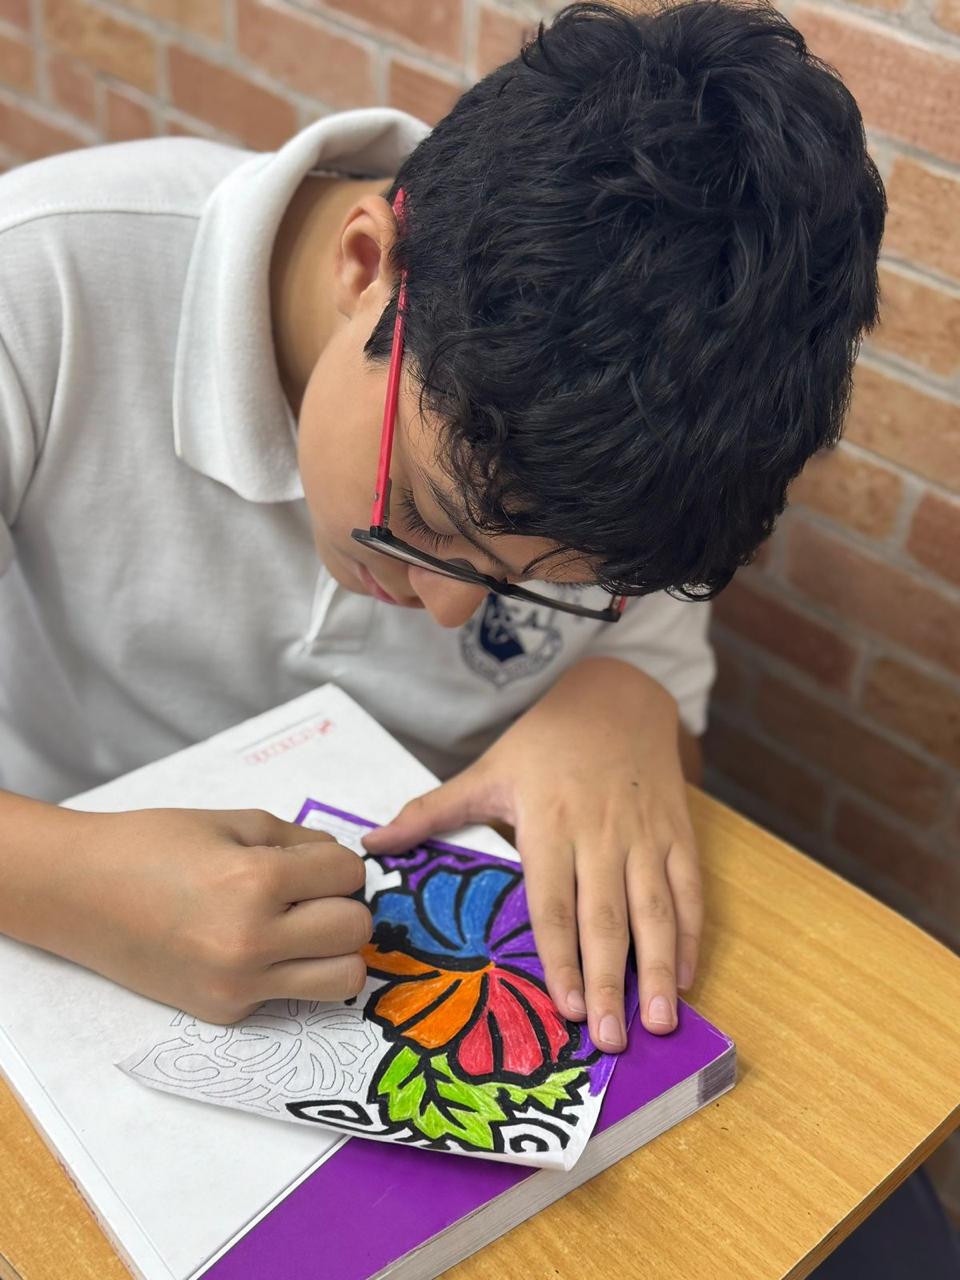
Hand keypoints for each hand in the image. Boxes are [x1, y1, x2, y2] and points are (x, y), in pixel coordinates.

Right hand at [42, 807, 371, 1022]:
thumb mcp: (234, 823)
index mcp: (256, 881)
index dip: (337, 863)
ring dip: (334, 952)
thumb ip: (299, 842)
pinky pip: (292, 996)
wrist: (79, 893)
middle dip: (343, 905)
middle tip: (311, 896)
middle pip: (355, 930)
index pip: (348, 874)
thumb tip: (344, 866)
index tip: (312, 862)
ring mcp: (238, 984)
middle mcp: (252, 941)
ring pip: (343, 980)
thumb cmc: (154, 845)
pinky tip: (255, 949)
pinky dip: (289, 972)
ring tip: (303, 930)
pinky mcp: (225, 1011)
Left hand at [363, 658, 701, 1050]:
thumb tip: (371, 844)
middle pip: (606, 918)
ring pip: (656, 910)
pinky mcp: (678, 833)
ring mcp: (646, 836)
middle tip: (610, 1041)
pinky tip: (689, 976)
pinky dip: (693, 935)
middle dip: (611, 982)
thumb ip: (431, 812)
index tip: (566, 1008)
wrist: (617, 696)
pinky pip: (690, 889)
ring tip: (659, 1022)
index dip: (560, 959)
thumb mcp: (487, 770)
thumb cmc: (545, 741)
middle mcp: (601, 835)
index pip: (554, 904)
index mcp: (549, 823)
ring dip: (660, 969)